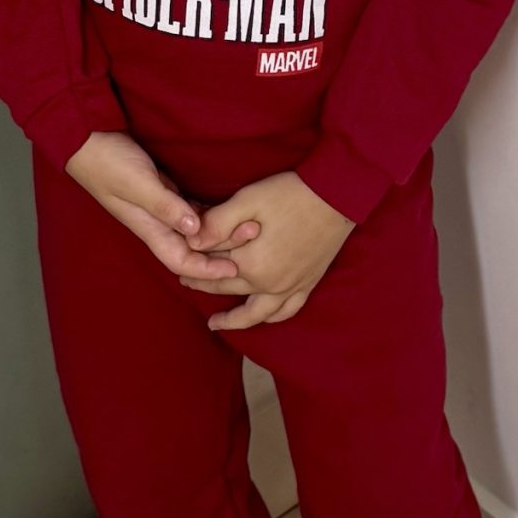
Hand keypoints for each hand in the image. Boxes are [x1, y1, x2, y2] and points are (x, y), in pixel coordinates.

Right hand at [65, 132, 258, 281]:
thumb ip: (165, 206)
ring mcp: (162, 208)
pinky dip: (211, 213)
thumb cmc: (108, 162)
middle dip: (223, 248)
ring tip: (250, 223)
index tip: (235, 268)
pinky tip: (231, 209)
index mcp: (149, 228)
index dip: (207, 270)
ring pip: (196, 230)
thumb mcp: (138, 184)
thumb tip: (194, 230)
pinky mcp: (165, 191)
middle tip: (254, 233)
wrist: (88, 139)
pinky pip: (193, 210)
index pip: (182, 261)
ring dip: (221, 230)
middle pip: (194, 248)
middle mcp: (158, 223)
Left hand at [182, 172, 352, 329]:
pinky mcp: (307, 284)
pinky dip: (270, 318)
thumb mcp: (247, 200)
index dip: (195, 254)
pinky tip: (262, 318)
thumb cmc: (289, 194)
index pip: (212, 263)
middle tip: (185, 280)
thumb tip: (191, 242)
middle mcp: (268, 283)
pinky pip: (286, 311)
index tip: (181, 251)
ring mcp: (290, 287)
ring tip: (216, 323)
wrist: (336, 196)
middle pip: (226, 287)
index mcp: (250, 263)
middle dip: (202, 283)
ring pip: (254, 314)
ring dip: (233, 320)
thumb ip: (216, 223)